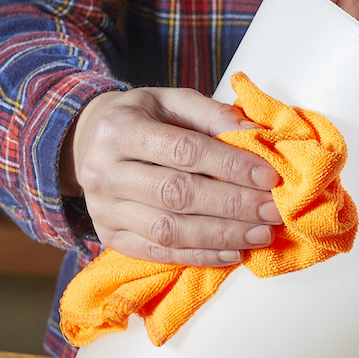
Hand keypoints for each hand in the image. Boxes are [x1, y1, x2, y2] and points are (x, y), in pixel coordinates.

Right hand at [60, 88, 282, 265]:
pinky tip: (233, 253)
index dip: (229, 165)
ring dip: (222, 236)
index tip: (268, 177)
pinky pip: (159, 253)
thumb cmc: (140, 119)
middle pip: (176, 194)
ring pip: (168, 230)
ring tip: (261, 234)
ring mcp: (103, 209)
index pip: (183, 150)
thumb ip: (212, 114)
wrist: (85, 144)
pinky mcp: (109, 237)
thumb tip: (257, 136)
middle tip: (273, 211)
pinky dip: (200, 256)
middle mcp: (103, 171)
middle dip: (232, 205)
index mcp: (119, 129)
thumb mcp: (169, 101)